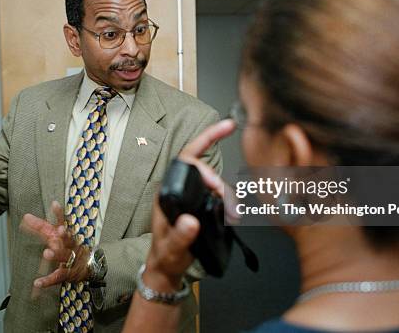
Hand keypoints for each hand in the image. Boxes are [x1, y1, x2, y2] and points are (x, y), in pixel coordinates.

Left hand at [20, 201, 90, 287]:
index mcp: (67, 236)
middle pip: (66, 239)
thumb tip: (26, 217)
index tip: (55, 204)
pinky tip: (37, 282)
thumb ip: (42, 227)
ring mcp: (70, 260)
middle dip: (64, 235)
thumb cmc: (69, 249)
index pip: (62, 223)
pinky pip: (57, 277)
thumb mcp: (57, 236)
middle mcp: (70, 246)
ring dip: (56, 255)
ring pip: (64, 256)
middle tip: (59, 231)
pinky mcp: (68, 274)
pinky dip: (47, 281)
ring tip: (47, 252)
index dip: (58, 214)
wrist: (90, 265)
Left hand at [143, 119, 236, 290]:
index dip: (205, 140)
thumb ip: (180, 236)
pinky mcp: (200, 203)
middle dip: (218, 178)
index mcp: (168, 191)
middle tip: (226, 199)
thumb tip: (190, 221)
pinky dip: (227, 199)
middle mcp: (178, 188)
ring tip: (233, 212)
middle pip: (203, 166)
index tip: (225, 130)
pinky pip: (216, 193)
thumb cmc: (166, 255)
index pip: (186, 157)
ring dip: (226, 192)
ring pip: (212, 180)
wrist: (168, 267)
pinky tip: (233, 211)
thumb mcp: (172, 249)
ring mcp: (190, 194)